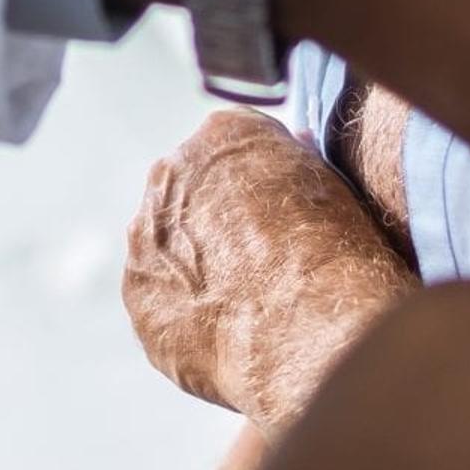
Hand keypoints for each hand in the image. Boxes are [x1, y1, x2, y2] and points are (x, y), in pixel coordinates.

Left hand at [125, 109, 417, 427]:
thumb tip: (295, 147)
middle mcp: (171, 173)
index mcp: (224, 134)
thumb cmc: (332, 253)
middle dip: (217, 226)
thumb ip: (295, 165)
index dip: (259, 190)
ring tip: (244, 307)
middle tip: (258, 266)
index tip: (280, 222)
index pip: (235, 152)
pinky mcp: (137, 294)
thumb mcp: (329, 187)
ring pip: (168, 249)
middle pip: (190, 195)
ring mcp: (145, 235)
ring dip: (196, 270)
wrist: (304, 325)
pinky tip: (225, 335)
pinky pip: (160, 302)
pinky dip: (186, 317)